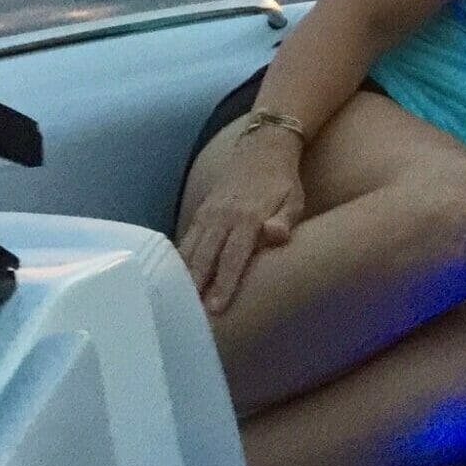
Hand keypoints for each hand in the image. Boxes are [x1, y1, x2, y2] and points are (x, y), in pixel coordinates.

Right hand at [177, 133, 306, 313]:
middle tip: (188, 316)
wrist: (262, 149)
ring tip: (174, 303)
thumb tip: (275, 235)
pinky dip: (178, 260)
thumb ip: (285, 220)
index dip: (225, 283)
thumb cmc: (283, 183)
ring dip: (183, 276)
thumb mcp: (294, 200)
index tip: (216, 308)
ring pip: (191, 249)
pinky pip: (186, 239)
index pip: (234, 257)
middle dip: (196, 286)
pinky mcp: (201, 212)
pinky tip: (172, 279)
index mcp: (249, 218)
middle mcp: (223, 217)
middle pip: (206, 257)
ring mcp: (209, 214)